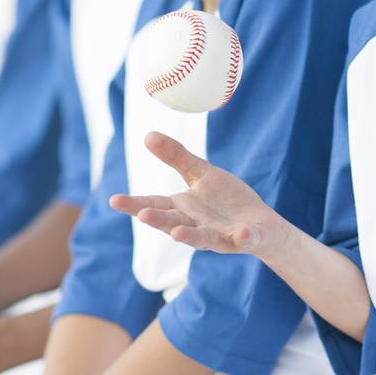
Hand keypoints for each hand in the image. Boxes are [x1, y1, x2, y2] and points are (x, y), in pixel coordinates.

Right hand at [109, 132, 287, 256]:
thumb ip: (177, 157)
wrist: (261, 223)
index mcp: (183, 209)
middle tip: (143, 215)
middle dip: (159, 221)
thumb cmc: (226, 200)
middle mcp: (196, 226)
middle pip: (173, 223)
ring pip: (202, 237)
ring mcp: (220, 235)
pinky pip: (244, 238)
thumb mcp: (201, 174)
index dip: (135, 204)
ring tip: (177, 234)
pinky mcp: (246, 239)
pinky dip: (243, 237)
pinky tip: (242, 233)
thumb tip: (148, 135)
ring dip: (190, 236)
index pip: (155, 205)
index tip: (114, 200)